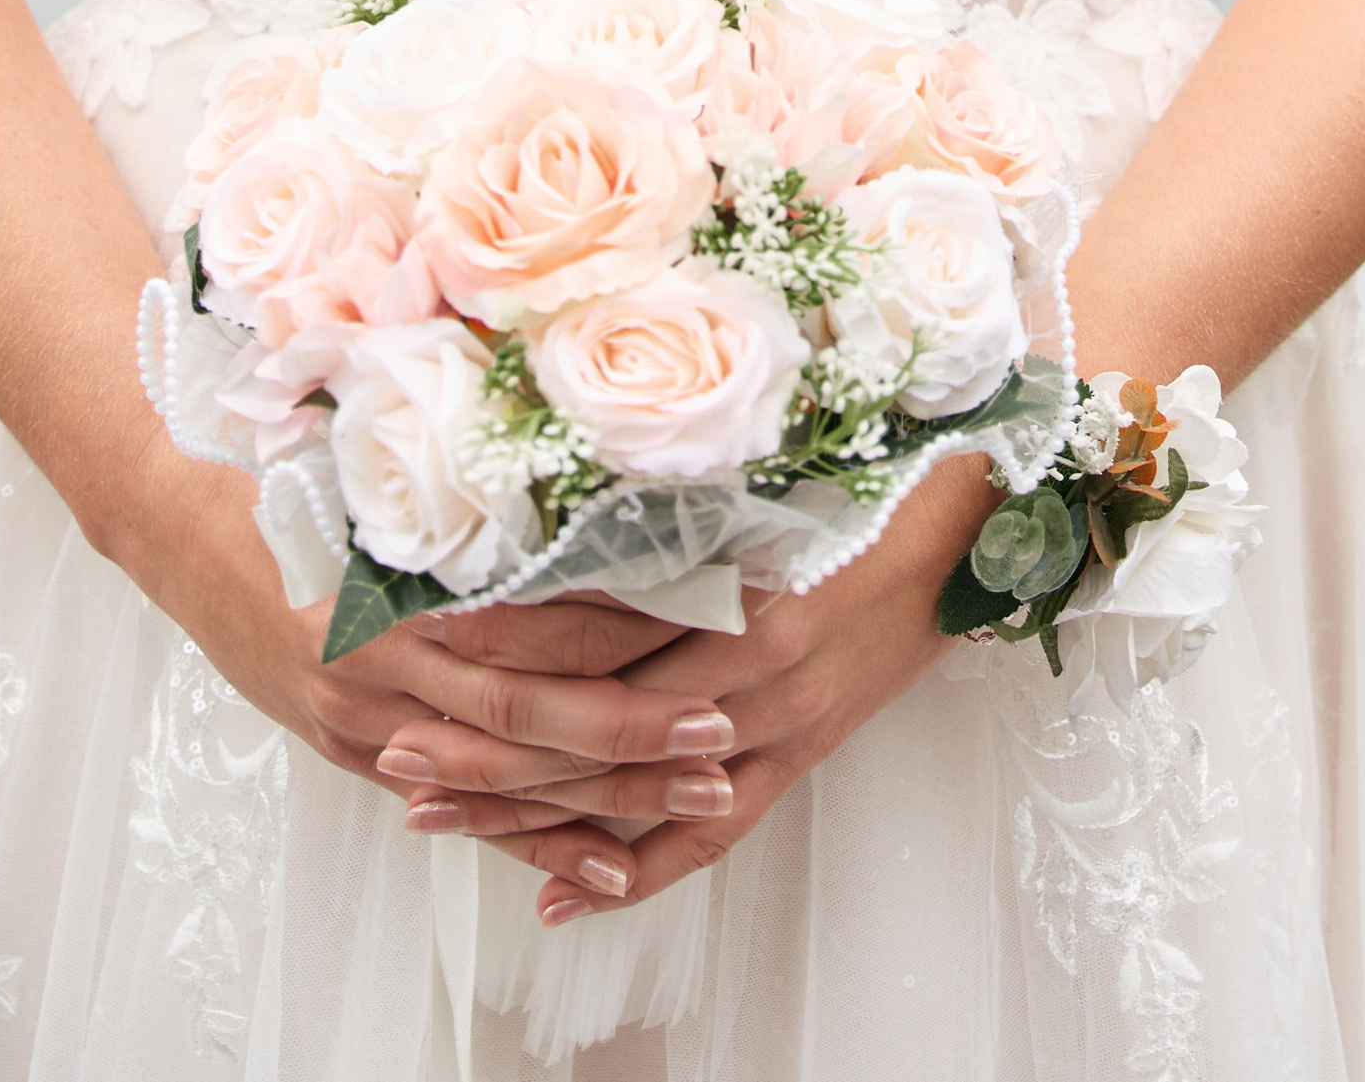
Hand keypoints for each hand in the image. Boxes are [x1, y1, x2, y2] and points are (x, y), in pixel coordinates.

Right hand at [138, 467, 722, 883]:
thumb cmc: (283, 461)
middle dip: (632, 727)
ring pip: (504, 779)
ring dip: (606, 793)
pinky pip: (462, 809)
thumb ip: (465, 457)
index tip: (706, 609)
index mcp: (395, 584)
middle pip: (528, 714)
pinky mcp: (358, 749)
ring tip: (699, 793)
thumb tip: (579, 422)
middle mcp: (381, 667)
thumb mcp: (369, 444)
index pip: (529, 617)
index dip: (623, 619)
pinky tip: (606, 861)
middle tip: (722, 724)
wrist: (174, 517)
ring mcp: (365, 721)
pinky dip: (534, 840)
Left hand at [378, 454, 996, 921]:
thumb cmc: (869, 473)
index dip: (506, 636)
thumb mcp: (767, 466)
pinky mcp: (796, 760)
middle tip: (395, 749)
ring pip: (630, 788)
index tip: (421, 635)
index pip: (595, 625)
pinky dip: (629, 875)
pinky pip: (706, 838)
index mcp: (738, 581)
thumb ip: (670, 496)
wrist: (969, 524)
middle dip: (488, 740)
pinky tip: (555, 897)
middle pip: (595, 720)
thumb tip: (558, 490)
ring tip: (435, 813)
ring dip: (527, 808)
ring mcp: (774, 724)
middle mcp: (750, 665)